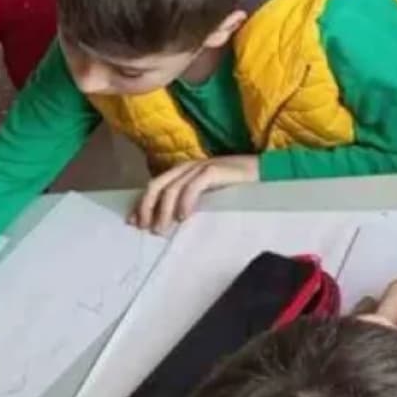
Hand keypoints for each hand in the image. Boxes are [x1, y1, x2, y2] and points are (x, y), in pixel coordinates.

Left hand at [131, 155, 259, 235]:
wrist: (263, 173)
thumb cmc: (234, 188)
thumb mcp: (205, 196)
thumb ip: (187, 202)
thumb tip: (168, 222)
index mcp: (182, 173)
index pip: (154, 187)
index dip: (141, 204)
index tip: (133, 222)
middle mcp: (187, 167)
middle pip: (156, 186)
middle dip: (147, 208)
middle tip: (145, 228)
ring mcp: (200, 167)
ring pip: (172, 188)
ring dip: (163, 211)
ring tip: (161, 229)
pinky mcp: (214, 170)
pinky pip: (193, 186)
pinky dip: (185, 202)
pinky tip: (183, 217)